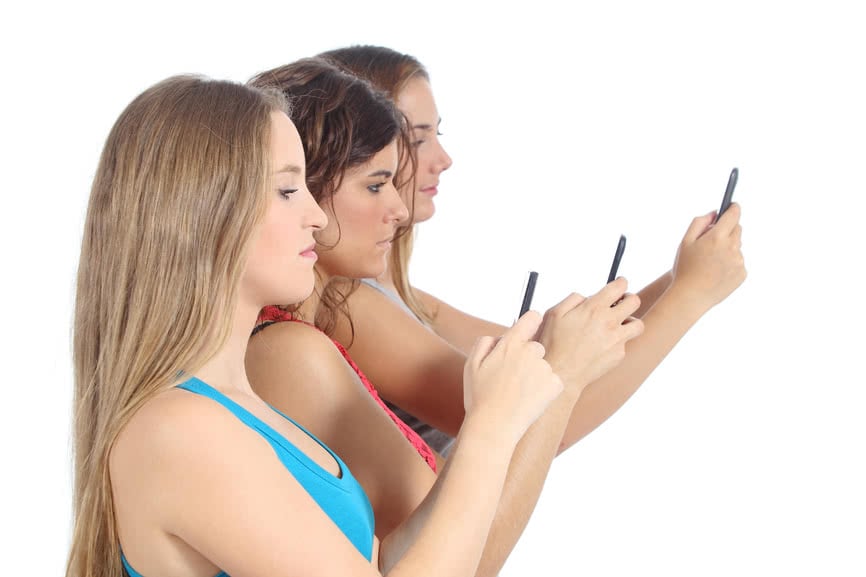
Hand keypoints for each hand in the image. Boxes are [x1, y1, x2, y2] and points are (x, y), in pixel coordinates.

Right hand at [462, 311, 563, 444]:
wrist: (494, 427)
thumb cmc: (480, 397)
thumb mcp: (471, 364)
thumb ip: (485, 342)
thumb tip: (501, 336)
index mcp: (511, 344)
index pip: (532, 317)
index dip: (531, 323)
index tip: (529, 330)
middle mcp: (531, 352)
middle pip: (536, 346)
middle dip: (527, 357)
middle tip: (512, 378)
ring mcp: (544, 369)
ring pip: (543, 366)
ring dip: (535, 375)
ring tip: (518, 393)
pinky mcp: (555, 385)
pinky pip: (552, 381)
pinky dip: (544, 389)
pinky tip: (529, 400)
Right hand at [537, 278, 644, 391]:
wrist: (560, 373)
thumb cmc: (553, 344)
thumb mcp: (555, 313)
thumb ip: (573, 299)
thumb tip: (587, 297)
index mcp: (594, 308)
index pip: (619, 287)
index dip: (621, 282)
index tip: (619, 284)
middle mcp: (609, 322)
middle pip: (635, 301)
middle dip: (628, 299)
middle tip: (620, 303)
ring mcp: (617, 339)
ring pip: (638, 324)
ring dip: (630, 321)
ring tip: (617, 325)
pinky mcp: (619, 354)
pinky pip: (625, 343)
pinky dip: (618, 341)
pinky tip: (603, 345)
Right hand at [672, 203, 746, 310]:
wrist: (690, 297)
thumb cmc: (685, 269)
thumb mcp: (685, 242)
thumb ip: (699, 223)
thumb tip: (714, 213)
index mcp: (717, 237)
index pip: (733, 215)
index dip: (733, 208)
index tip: (733, 205)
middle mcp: (732, 248)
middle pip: (737, 229)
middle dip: (727, 230)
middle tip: (713, 239)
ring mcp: (739, 262)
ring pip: (737, 247)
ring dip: (728, 248)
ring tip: (711, 262)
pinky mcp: (742, 274)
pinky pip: (738, 262)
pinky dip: (730, 263)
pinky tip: (716, 272)